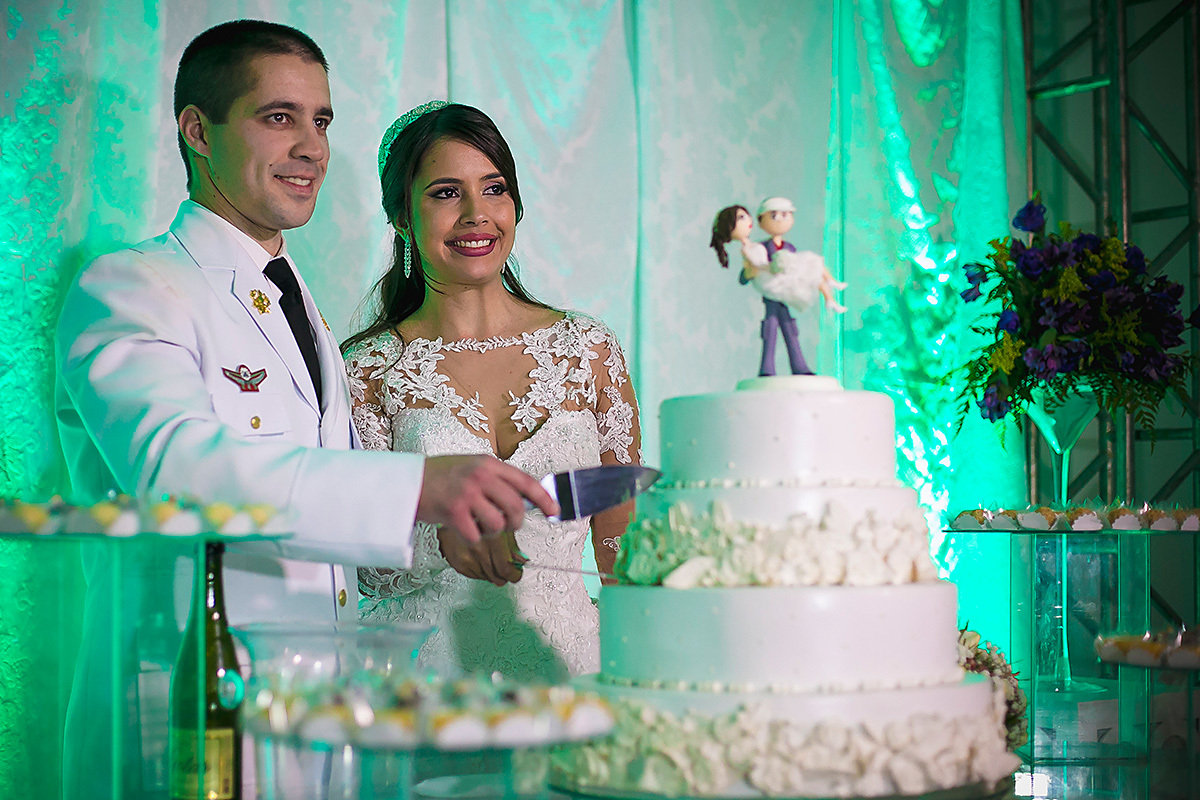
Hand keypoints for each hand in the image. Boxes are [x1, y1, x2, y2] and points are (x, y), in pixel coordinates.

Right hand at [417, 454, 557, 540]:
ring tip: (478, 524)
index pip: (525, 482)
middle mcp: (481, 477)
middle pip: (516, 507)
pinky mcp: (454, 513)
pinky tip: (463, 528)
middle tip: (508, 525)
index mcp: (489, 464)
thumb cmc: (441, 476)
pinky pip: (477, 536)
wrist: (408, 482)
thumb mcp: (472, 467)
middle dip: (516, 522)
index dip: (544, 498)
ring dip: (492, 531)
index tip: (554, 510)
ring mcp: (467, 494)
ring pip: (498, 525)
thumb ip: (497, 480)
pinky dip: (473, 537)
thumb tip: (525, 500)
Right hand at [438, 527, 526, 585]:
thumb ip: (513, 545)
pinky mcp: (461, 565)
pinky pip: (477, 577)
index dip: (515, 573)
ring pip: (489, 578)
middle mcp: (479, 548)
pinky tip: (479, 560)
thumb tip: (523, 561)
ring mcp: (468, 558)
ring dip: (493, 573)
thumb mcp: (498, 528)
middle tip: (507, 571)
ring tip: (491, 560)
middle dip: (505, 576)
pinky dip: (482, 572)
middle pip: (499, 576)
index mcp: (493, 537)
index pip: (507, 567)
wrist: (451, 524)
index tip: (517, 573)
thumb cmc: (475, 523)